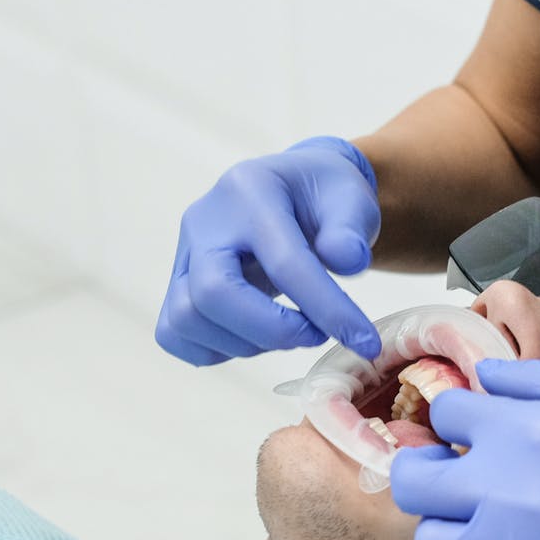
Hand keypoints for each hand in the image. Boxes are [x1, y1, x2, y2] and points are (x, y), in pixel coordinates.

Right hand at [156, 137, 383, 363]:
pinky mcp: (177, 284)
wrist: (295, 191)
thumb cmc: (324, 197)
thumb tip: (347, 260)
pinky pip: (175, 333)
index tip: (364, 342)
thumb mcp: (352, 198)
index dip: (327, 309)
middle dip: (272, 331)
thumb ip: (351, 228)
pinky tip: (257, 337)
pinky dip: (216, 350)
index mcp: (250, 190)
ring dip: (247, 344)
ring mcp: (184, 253)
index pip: (284, 261)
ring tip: (291, 331)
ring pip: (188, 319)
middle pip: (213, 293)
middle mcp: (205, 220)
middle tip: (316, 335)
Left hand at [389, 360, 539, 539]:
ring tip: (481, 526)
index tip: (481, 434)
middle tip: (460, 478)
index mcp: (525, 427)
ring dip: (446, 529)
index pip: (446, 414)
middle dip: (430, 472)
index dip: (461, 420)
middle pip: (415, 482)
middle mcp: (506, 487)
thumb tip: (483, 379)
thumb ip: (537, 379)